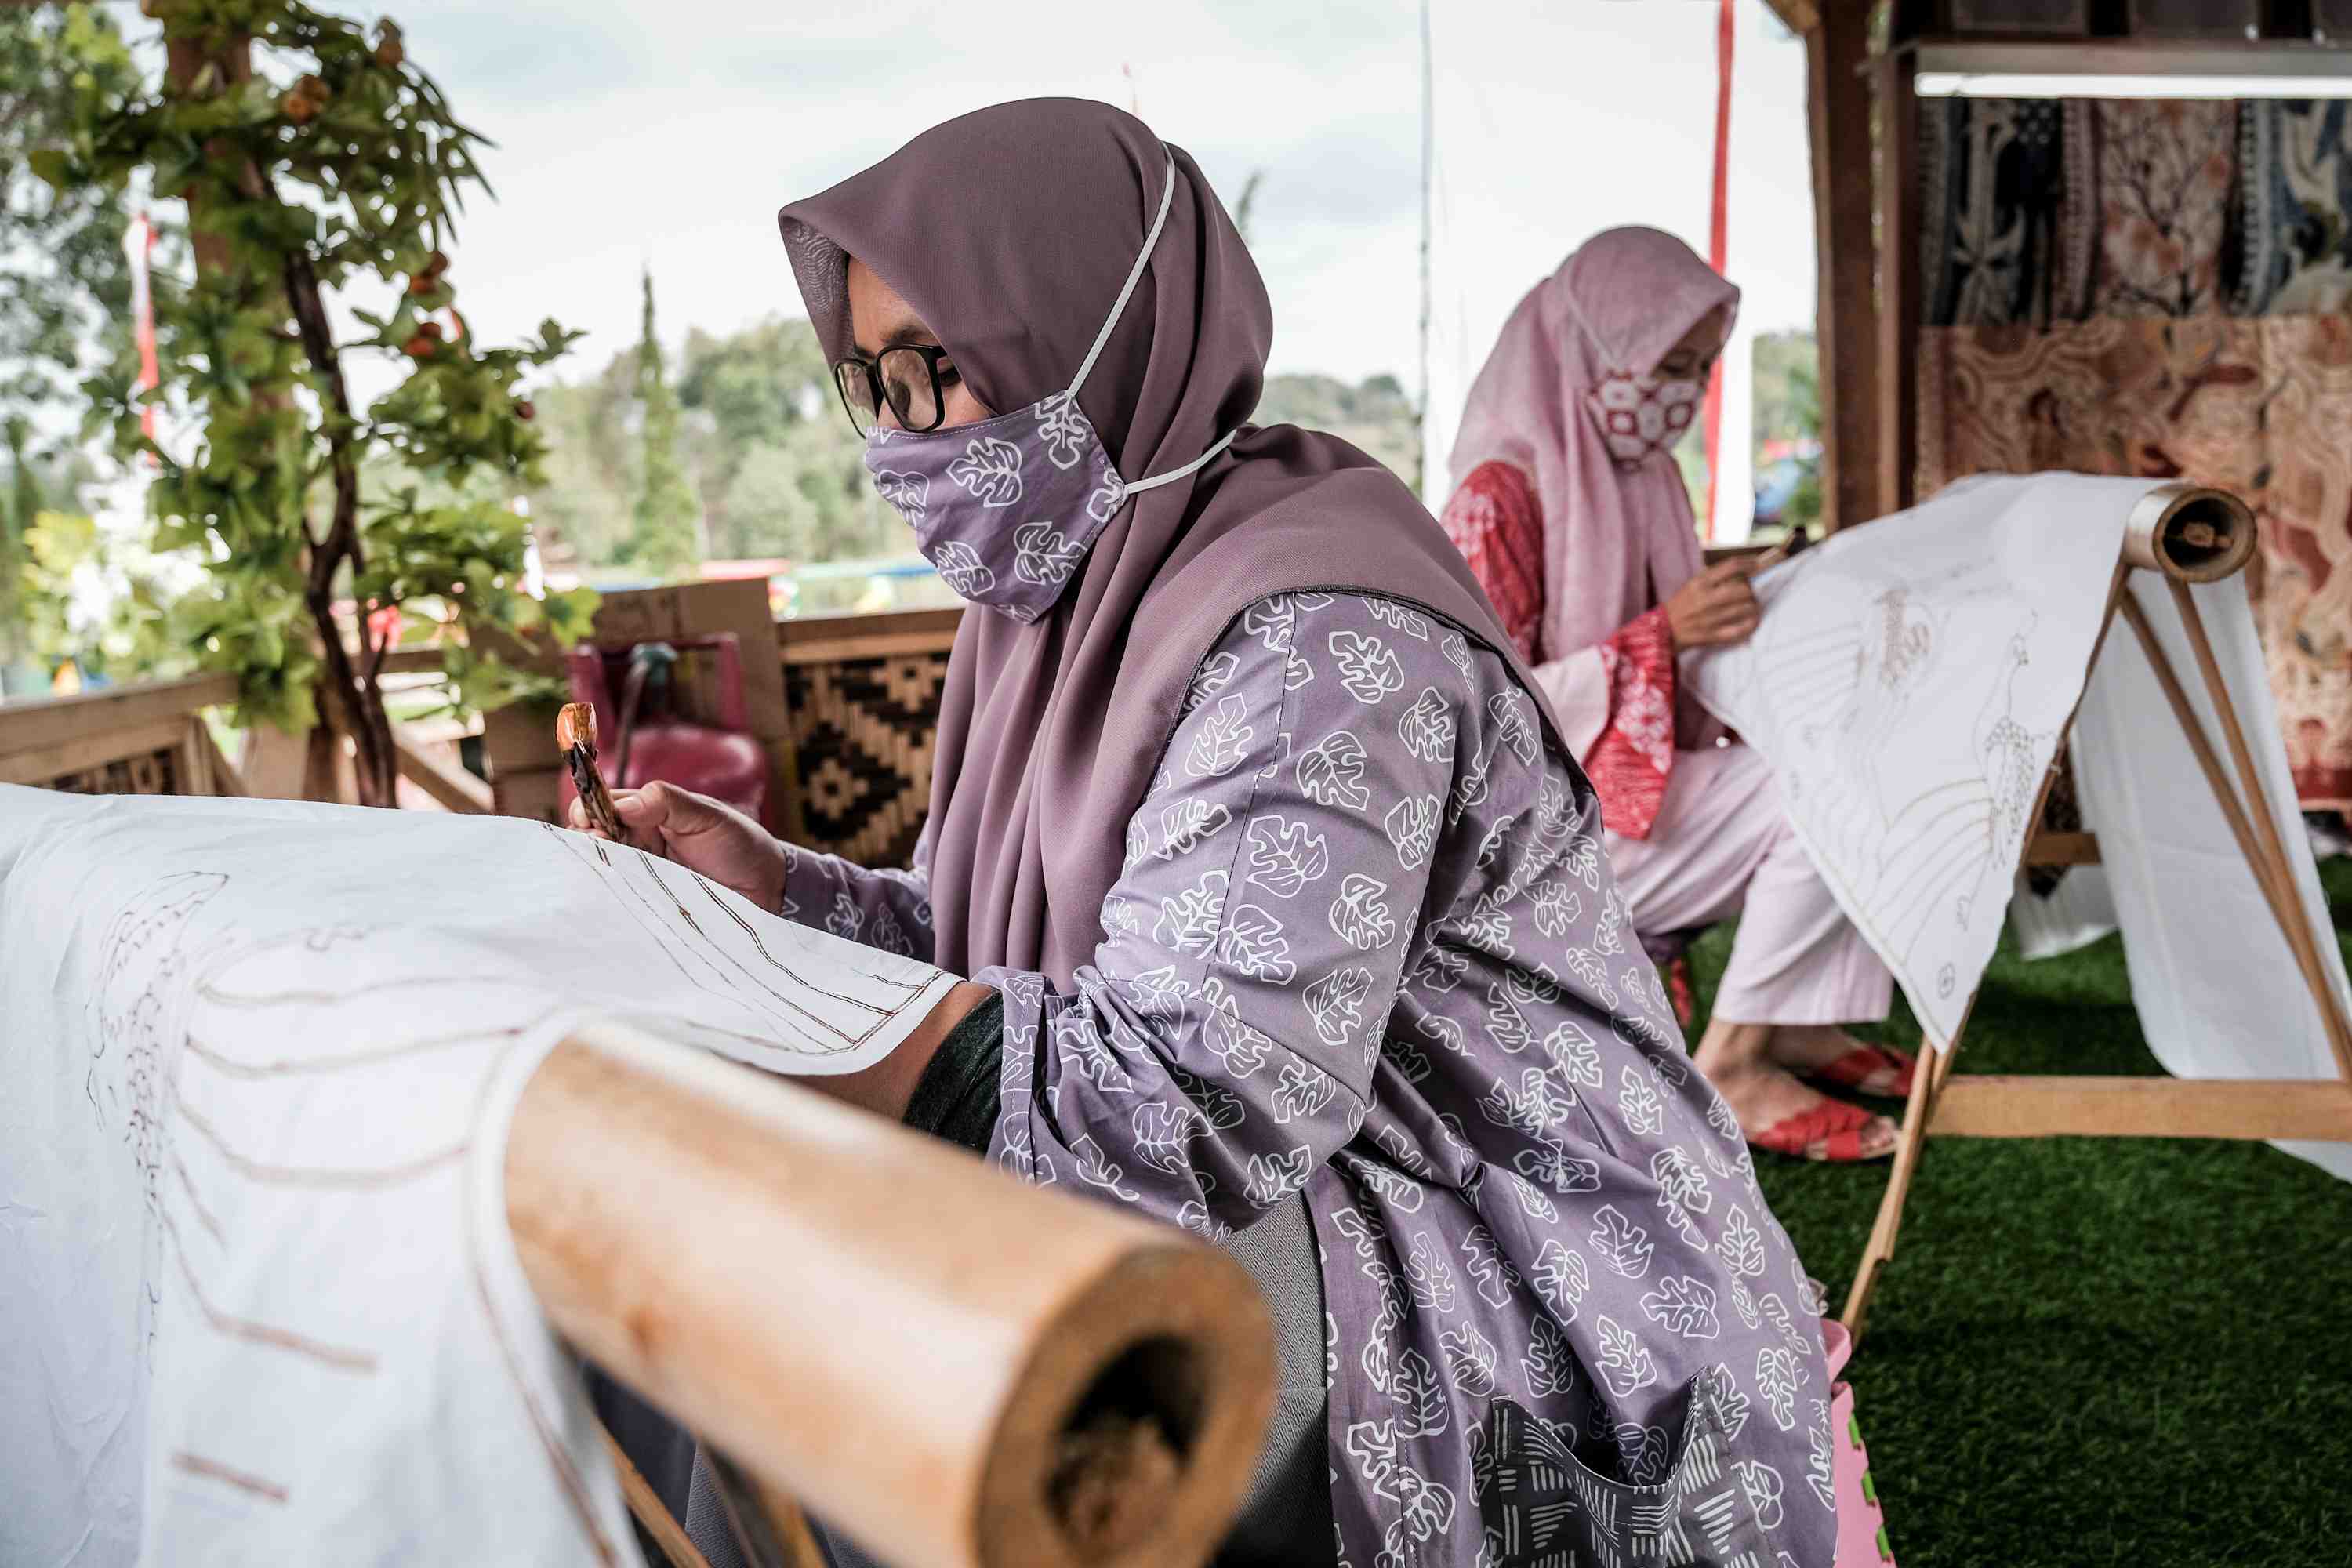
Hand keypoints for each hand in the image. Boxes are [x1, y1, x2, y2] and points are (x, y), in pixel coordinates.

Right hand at [568, 781, 786, 912]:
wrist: (767, 888)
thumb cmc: (740, 844)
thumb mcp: (708, 816)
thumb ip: (667, 802)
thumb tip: (622, 805)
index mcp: (648, 812)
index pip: (602, 804)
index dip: (589, 809)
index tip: (593, 820)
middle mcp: (637, 841)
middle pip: (591, 837)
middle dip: (586, 840)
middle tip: (601, 844)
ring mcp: (640, 874)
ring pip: (601, 869)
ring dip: (595, 867)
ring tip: (607, 867)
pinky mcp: (647, 903)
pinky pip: (619, 898)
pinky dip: (609, 896)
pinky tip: (608, 895)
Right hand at [1663, 559, 1761, 650]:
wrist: (1664, 630)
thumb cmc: (1681, 605)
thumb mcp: (1692, 584)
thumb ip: (1714, 577)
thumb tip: (1742, 572)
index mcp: (1699, 583)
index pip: (1731, 566)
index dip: (1748, 563)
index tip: (1756, 564)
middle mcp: (1706, 599)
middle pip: (1743, 589)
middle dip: (1750, 590)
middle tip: (1748, 593)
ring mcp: (1711, 618)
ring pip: (1746, 608)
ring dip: (1753, 606)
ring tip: (1749, 607)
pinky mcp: (1714, 635)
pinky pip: (1741, 629)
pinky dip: (1750, 624)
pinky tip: (1751, 621)